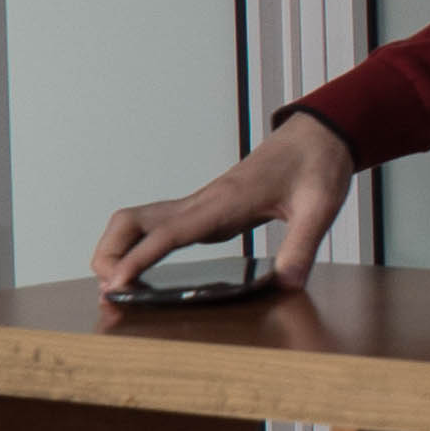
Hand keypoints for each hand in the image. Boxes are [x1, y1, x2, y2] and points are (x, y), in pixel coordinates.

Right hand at [93, 112, 354, 292]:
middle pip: (130, 222)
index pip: (168, 232)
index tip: (116, 285)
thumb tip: (287, 285)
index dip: (137, 258)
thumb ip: (303, 244)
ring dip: (115, 249)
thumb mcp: (320, 207)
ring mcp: (198, 205)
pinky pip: (155, 227)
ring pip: (135, 222)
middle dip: (109, 255)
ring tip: (116, 286)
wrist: (317, 137)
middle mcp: (201, 202)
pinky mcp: (203, 210)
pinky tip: (138, 269)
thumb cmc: (316, 166)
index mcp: (224, 202)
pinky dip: (135, 246)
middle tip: (112, 292)